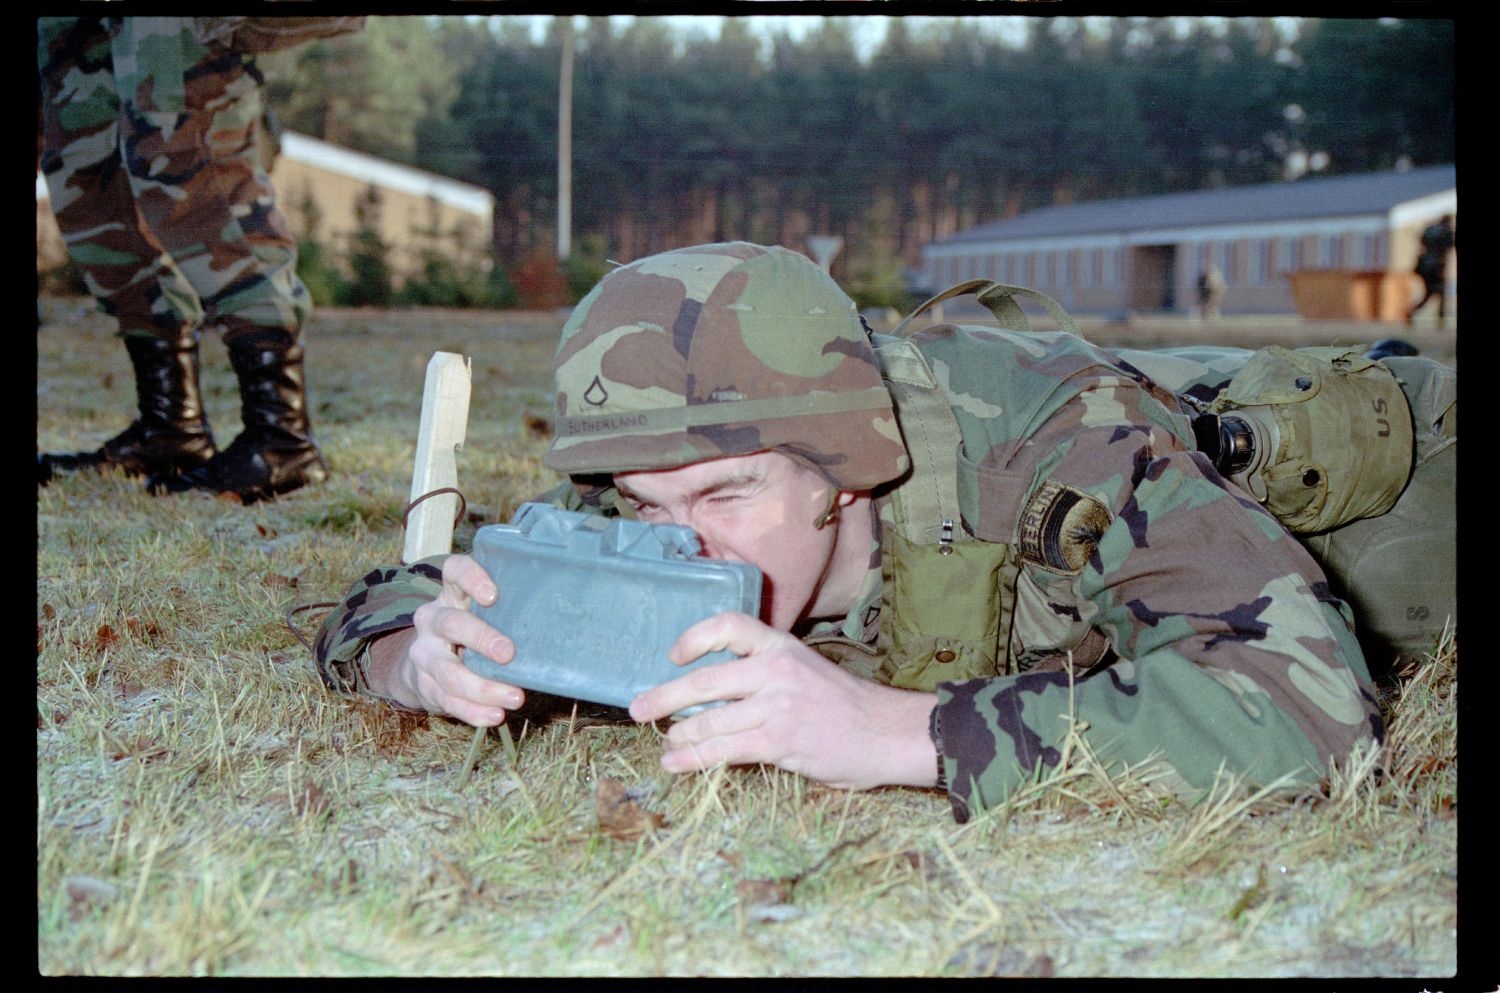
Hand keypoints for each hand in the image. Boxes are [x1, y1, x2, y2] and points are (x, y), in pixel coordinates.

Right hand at [364, 553, 522, 725]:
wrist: (426, 664)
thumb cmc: (473, 630)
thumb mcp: (484, 613)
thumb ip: (509, 610)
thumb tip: (561, 619)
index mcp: (451, 594)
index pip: (454, 571)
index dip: (470, 578)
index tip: (492, 595)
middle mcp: (432, 620)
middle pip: (451, 624)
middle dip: (481, 639)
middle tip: (508, 654)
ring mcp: (425, 654)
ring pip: (450, 672)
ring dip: (483, 688)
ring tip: (515, 698)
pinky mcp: (425, 685)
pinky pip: (448, 700)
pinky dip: (474, 711)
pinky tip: (495, 716)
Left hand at [628, 612, 938, 790]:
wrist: (887, 733)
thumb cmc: (846, 707)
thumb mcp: (806, 671)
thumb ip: (767, 675)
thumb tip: (716, 695)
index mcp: (782, 646)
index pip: (729, 625)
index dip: (695, 637)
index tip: (674, 655)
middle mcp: (776, 669)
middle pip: (704, 681)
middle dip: (663, 697)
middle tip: (638, 708)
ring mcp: (776, 705)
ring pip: (708, 721)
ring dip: (679, 735)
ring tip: (666, 743)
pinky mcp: (779, 740)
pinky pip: (722, 750)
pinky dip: (692, 759)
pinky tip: (676, 763)